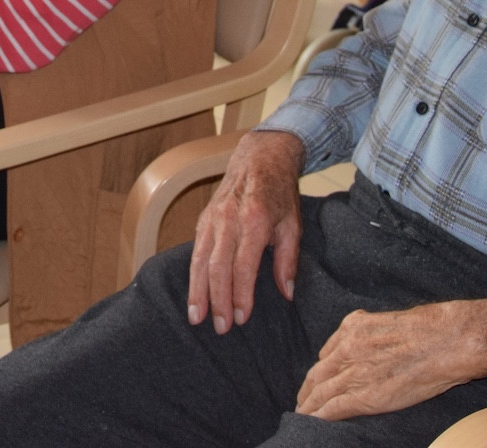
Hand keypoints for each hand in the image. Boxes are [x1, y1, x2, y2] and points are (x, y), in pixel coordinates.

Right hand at [187, 130, 305, 334]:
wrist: (259, 159)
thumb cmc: (279, 194)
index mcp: (256, 220)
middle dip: (217, 300)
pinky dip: (193, 275)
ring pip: (200, 260)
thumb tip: (286, 294)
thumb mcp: (293, 224)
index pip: (244, 266)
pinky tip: (193, 295)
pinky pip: (195, 251)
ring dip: (198, 291)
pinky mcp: (203, 219)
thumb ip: (288, 260)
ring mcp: (213, 218)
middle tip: (220, 328)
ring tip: (196, 318)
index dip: (242, 295)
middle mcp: (229, 219)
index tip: (242, 318)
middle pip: (218, 267)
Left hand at [295, 299, 486, 420]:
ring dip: (309, 406)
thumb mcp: (387, 318)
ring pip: (321, 393)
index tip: (315, 381)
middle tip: (300, 402)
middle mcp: (348, 348)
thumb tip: (357, 344)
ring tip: (302, 416)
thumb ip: (367, 330)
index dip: (319, 372)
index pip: (326, 355)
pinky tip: (313, 421)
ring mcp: (355, 371)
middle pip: (317, 375)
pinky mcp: (367, 395)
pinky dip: (320, 416)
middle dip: (307, 391)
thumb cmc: (429, 327)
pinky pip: (334, 408)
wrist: (448, 340)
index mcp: (352, 327)